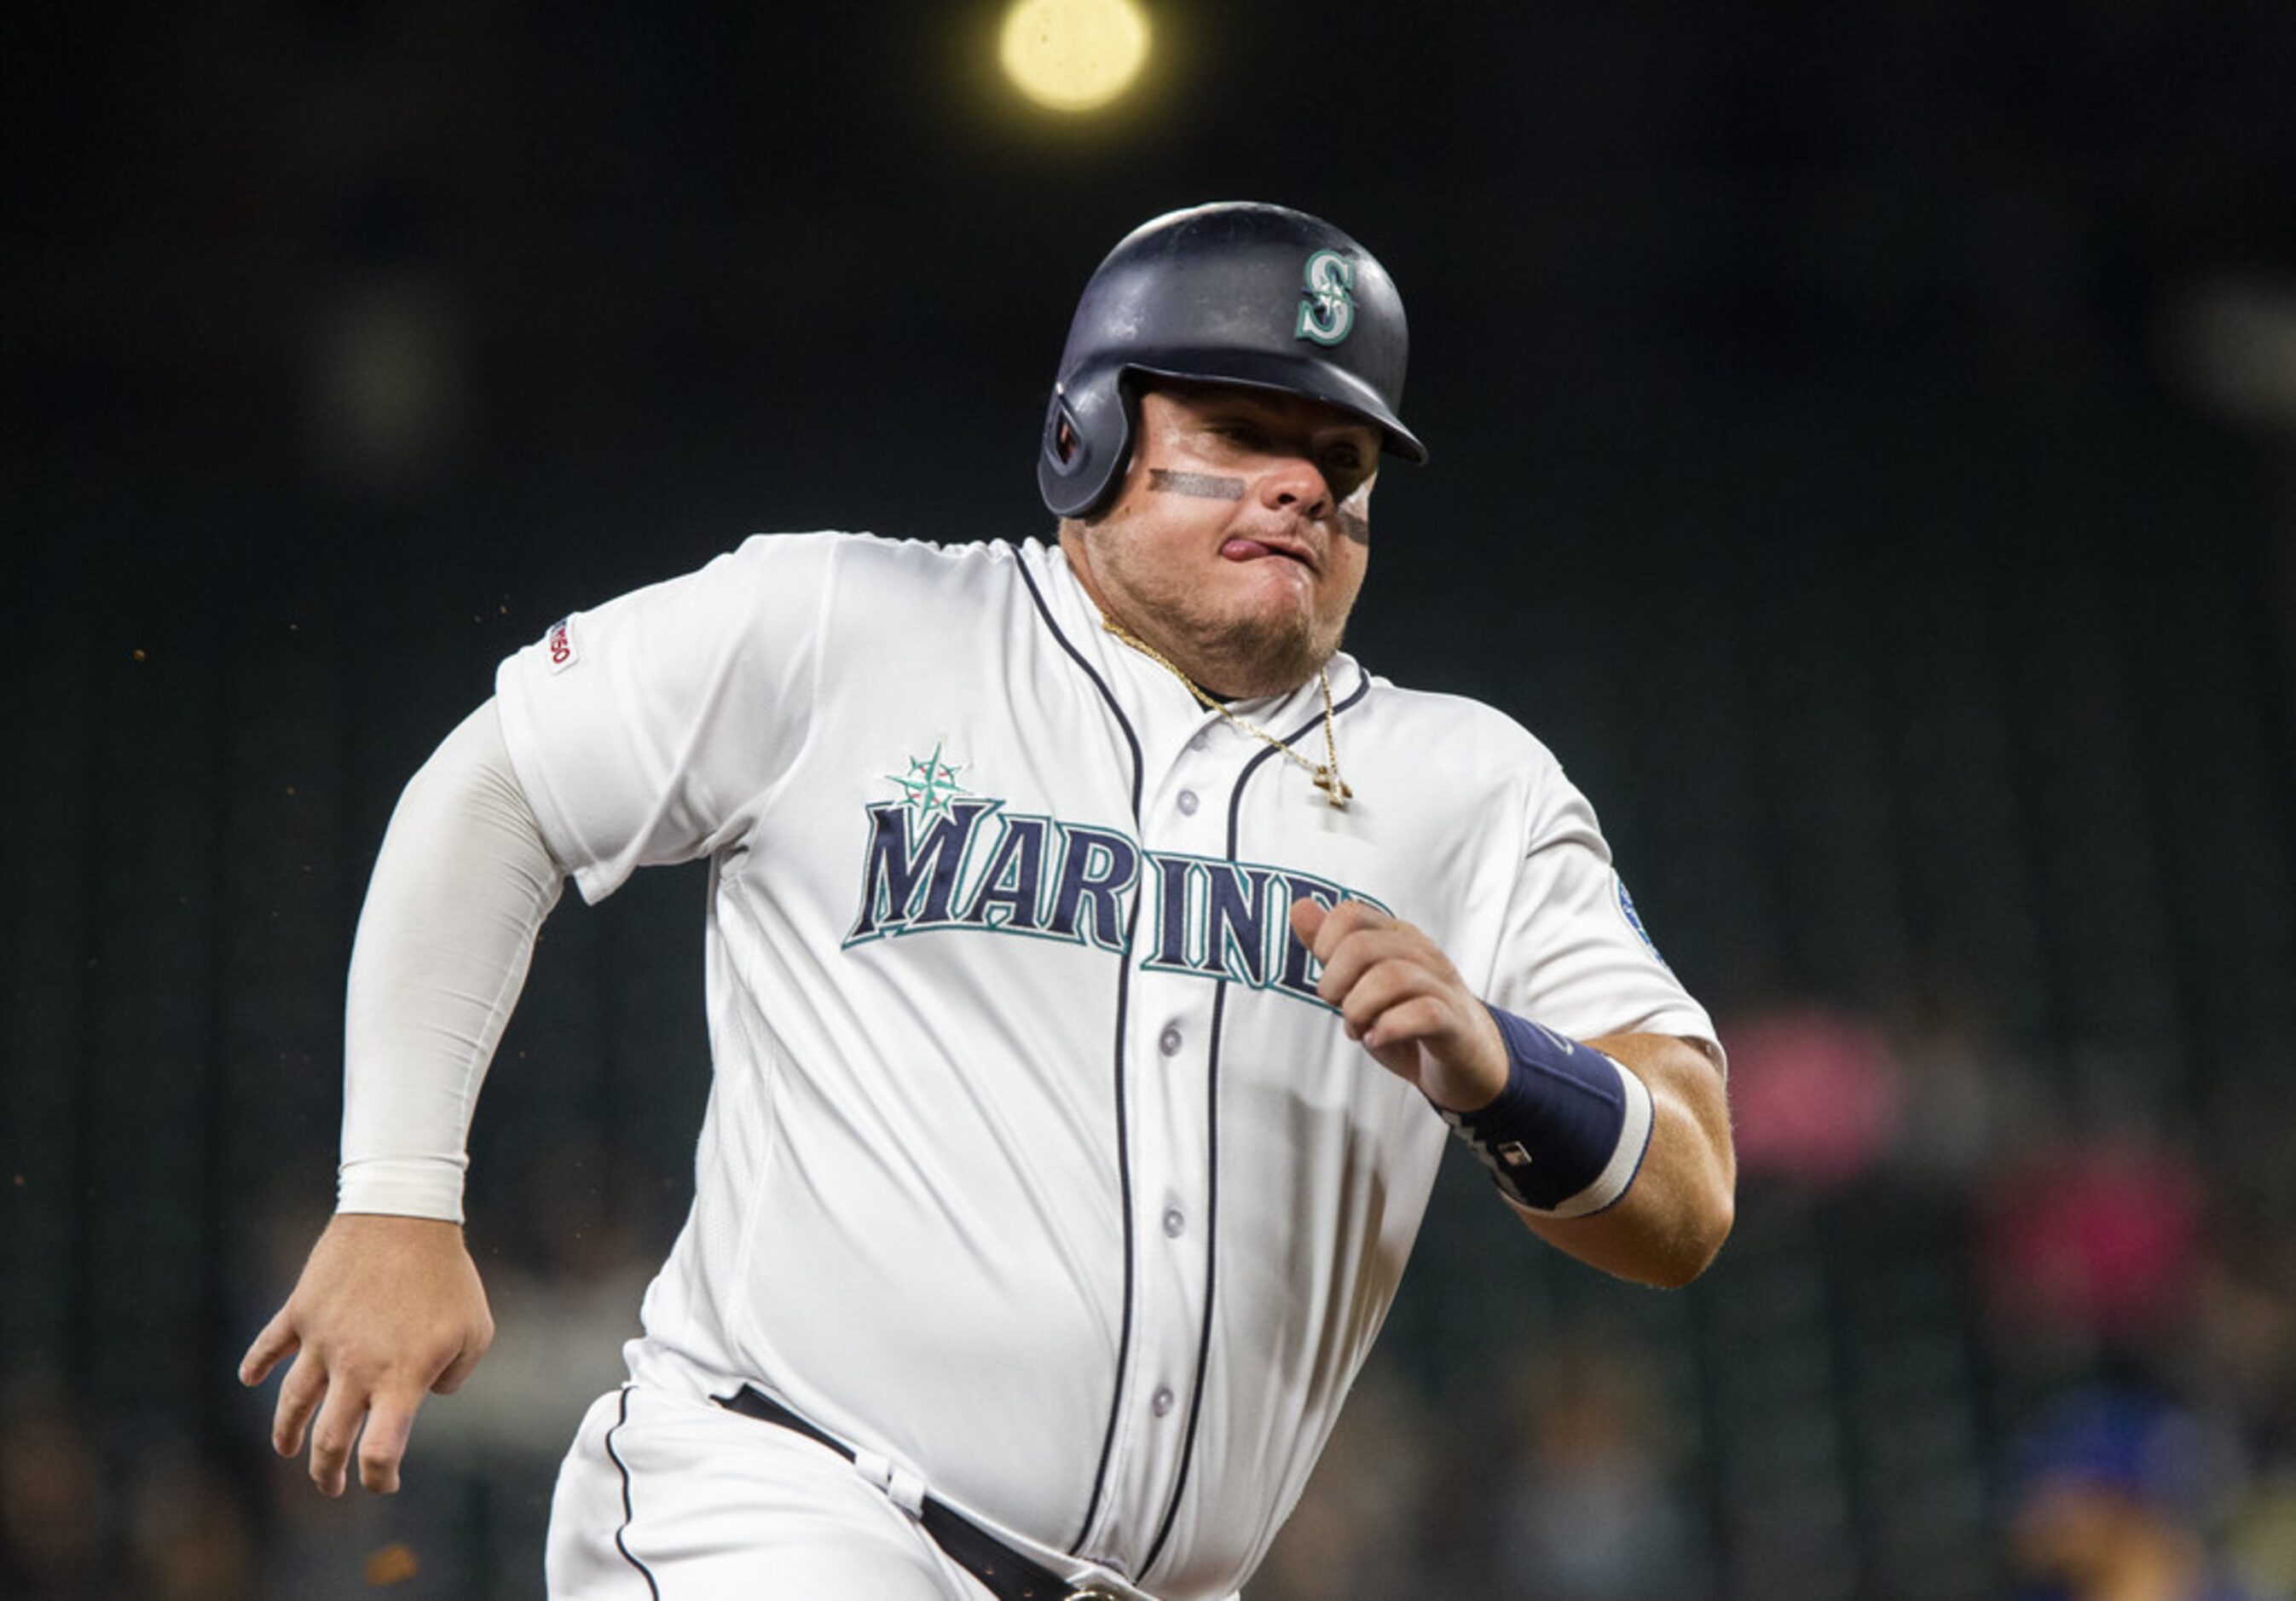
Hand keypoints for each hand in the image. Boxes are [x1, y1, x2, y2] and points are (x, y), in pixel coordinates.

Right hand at [239, 1213, 493, 1495]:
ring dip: (286, 1432)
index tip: (383, 1483)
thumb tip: (430, 1392)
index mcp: (400, 1379)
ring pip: (292, 1403)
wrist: (406, 1214)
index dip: (378, 1477)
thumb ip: (457, 1373)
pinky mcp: (302, 1310)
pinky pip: (270, 1344)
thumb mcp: (474, 1330)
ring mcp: (322, 1340)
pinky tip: (249, 1378)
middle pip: (328, 1439)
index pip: (380, 1450)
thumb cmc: (448, 1275)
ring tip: (287, 1449)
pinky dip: (256, 1363)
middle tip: (330, 1485)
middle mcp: (355, 1368)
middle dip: (326, 1472)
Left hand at [1289, 898, 1508, 1112]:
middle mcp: (1421, 952)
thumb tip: (1299, 908)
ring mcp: (1442, 985)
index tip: (1331, 980)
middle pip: (1361, 946)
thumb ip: (1330, 949)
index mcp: (1396, 936)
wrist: (1466, 1063)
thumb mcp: (1360, 983)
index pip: (1349, 915)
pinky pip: (1424, 1013)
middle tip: (1340, 1009)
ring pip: (1392, 977)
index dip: (1324, 946)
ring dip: (1359, 1009)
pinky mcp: (1455, 1022)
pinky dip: (1390, 1028)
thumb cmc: (1408, 1018)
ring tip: (1359, 1030)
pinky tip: (1378, 1039)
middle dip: (1335, 984)